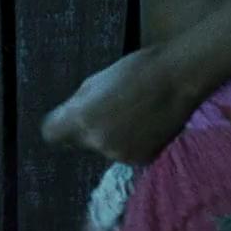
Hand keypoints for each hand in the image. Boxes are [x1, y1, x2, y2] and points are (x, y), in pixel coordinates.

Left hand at [42, 48, 207, 163]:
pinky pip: (125, 153)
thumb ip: (76, 103)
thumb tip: (65, 117)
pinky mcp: (140, 160)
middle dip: (87, 130)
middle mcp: (97, 141)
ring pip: (103, 148)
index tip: (66, 119)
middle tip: (109, 110)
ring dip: (110, 137)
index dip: (58, 125)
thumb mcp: (94, 81)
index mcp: (81, 118)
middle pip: (79, 142)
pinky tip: (144, 126)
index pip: (51, 134)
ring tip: (131, 115)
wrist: (178, 79)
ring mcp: (120, 154)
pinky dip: (131, 143)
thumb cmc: (135, 70)